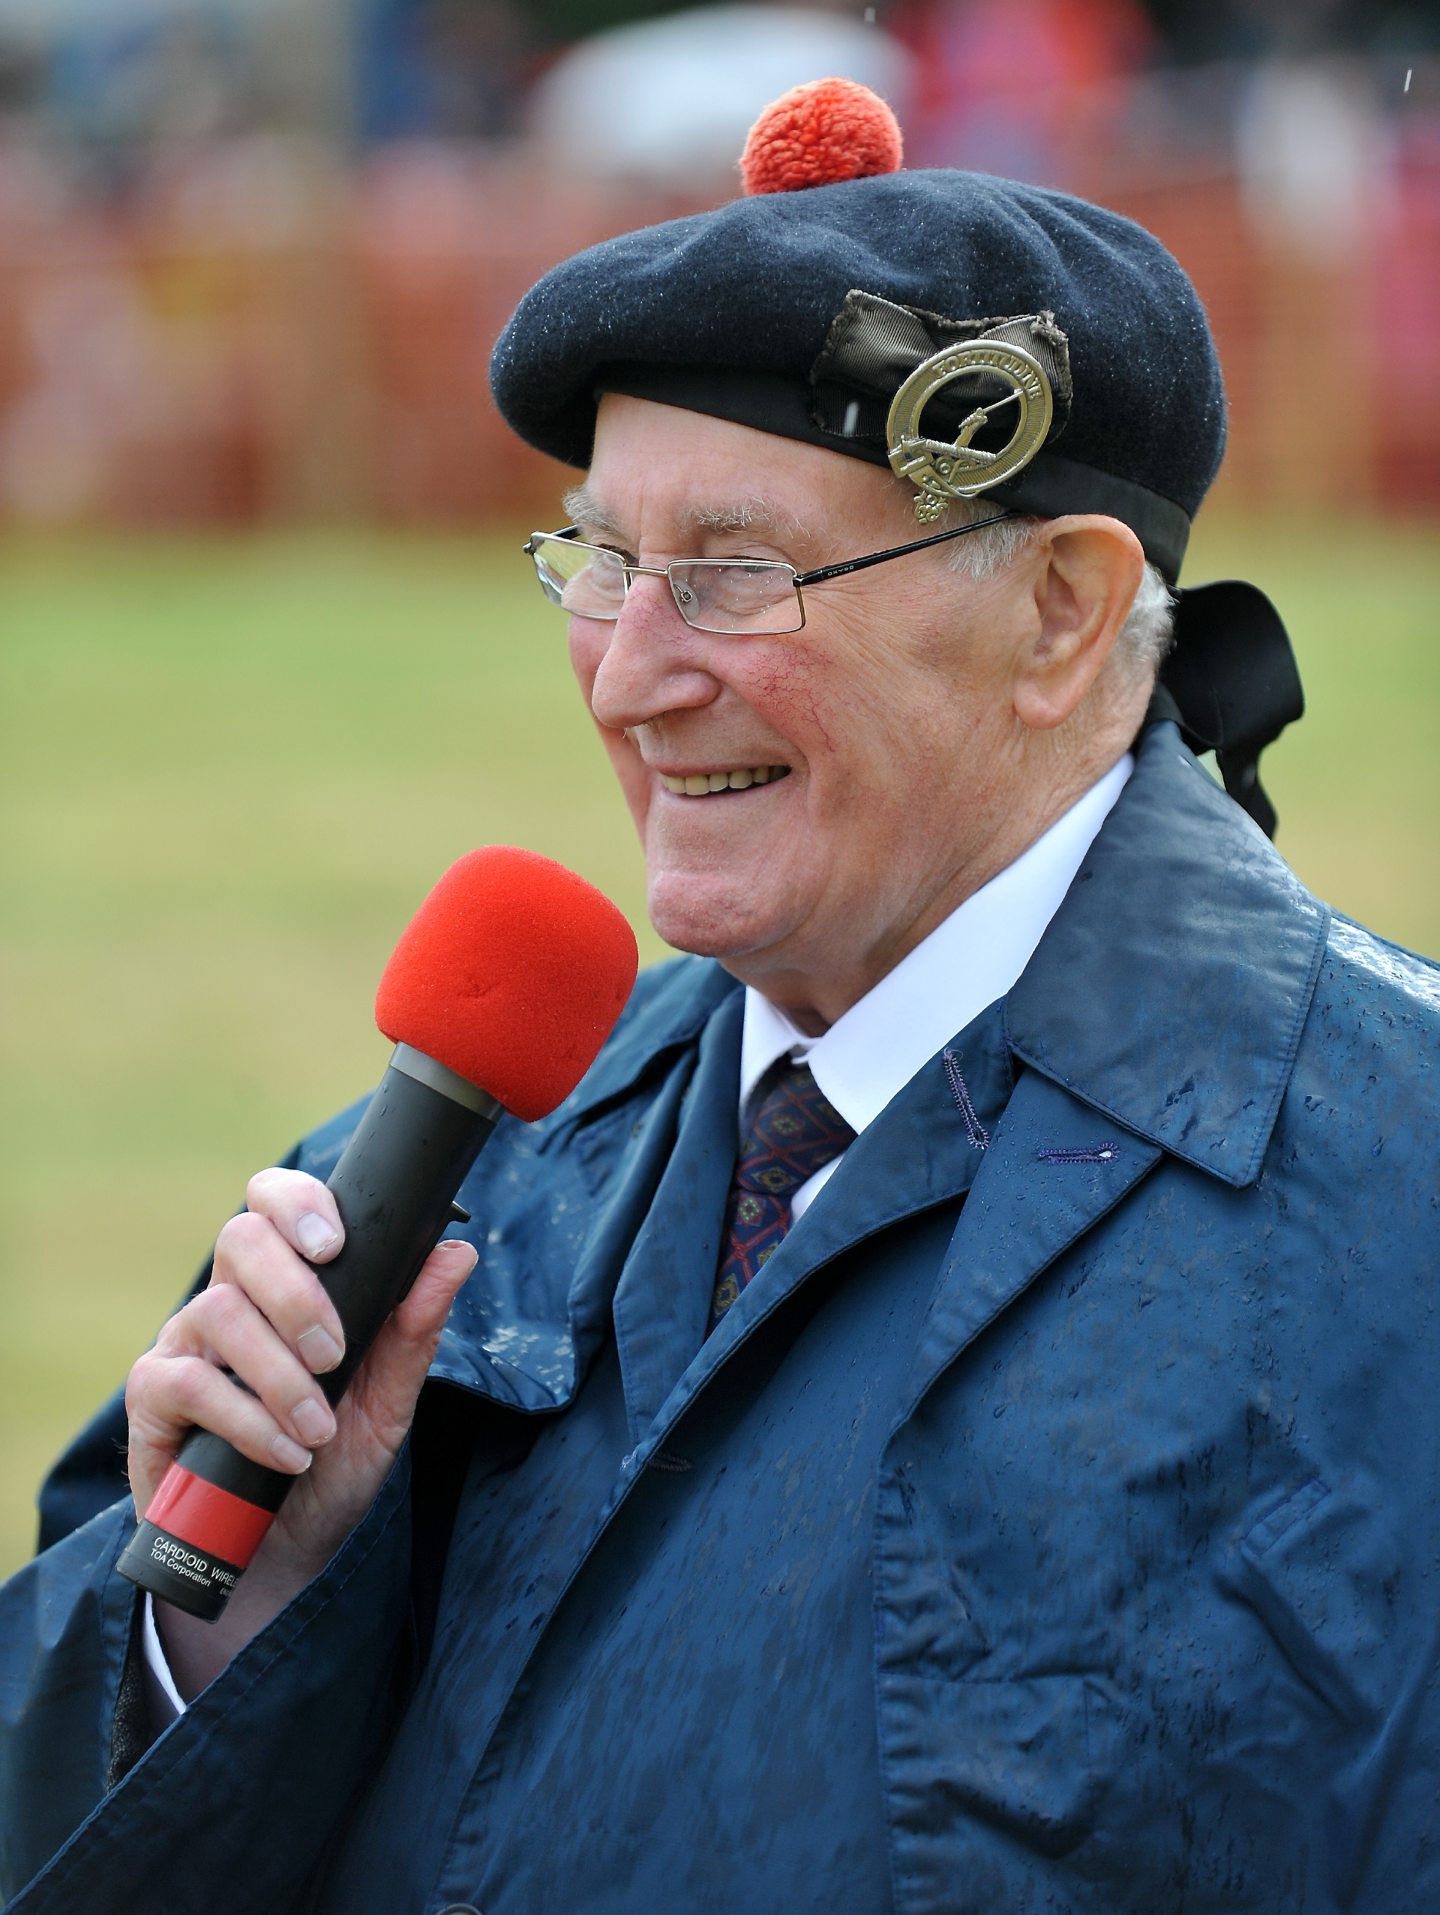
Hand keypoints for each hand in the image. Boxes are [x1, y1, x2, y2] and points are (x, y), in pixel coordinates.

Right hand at [125, 1166, 475, 1694]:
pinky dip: (246, 1421)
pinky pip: (188, 1382)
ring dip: (280, 1375)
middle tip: (335, 1355)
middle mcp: (231, 1298)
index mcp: (285, 1281)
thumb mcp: (387, 1400)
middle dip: (296, 1293)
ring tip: (318, 1430)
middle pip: (241, 1238)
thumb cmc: (334, 1462)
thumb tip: (457, 1251)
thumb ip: (415, 1327)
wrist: (285, 1554)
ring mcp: (185, 1343)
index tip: (335, 1244)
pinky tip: (285, 1454)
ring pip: (219, 1312)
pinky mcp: (153, 1397)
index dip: (298, 1203)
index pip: (274, 1201)